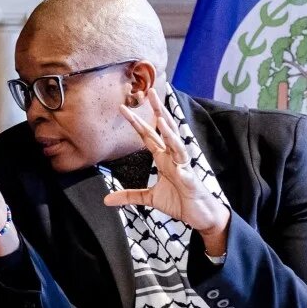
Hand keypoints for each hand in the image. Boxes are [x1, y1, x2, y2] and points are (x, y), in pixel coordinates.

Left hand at [101, 100, 230, 252]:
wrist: (200, 216)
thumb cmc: (179, 202)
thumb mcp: (149, 199)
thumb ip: (129, 195)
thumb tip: (106, 200)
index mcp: (163, 159)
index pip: (147, 136)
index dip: (136, 122)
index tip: (123, 108)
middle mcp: (173, 157)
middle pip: (164, 129)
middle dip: (157, 111)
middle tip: (149, 92)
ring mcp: (182, 165)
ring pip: (175, 142)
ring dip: (168, 129)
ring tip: (160, 116)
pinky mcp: (189, 177)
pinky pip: (183, 162)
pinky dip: (178, 152)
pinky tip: (172, 143)